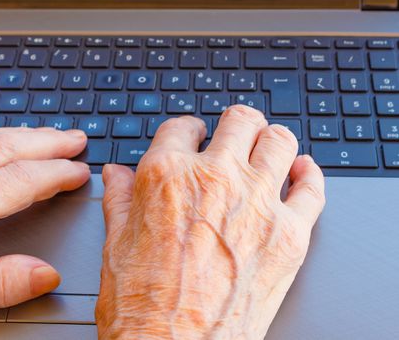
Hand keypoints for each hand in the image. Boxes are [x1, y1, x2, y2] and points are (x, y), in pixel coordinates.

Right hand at [97, 105, 324, 338]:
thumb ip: (119, 199)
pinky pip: (313, 189)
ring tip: (265, 148)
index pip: (181, 127)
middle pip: (239, 122)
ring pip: (279, 141)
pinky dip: (309, 175)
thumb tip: (116, 174)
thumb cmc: (141, 307)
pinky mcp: (290, 235)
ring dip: (271, 140)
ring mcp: (258, 204)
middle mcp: (215, 179)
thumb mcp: (115, 244)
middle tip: (232, 136)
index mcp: (167, 176)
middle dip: (233, 126)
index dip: (184, 130)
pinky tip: (301, 171)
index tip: (189, 138)